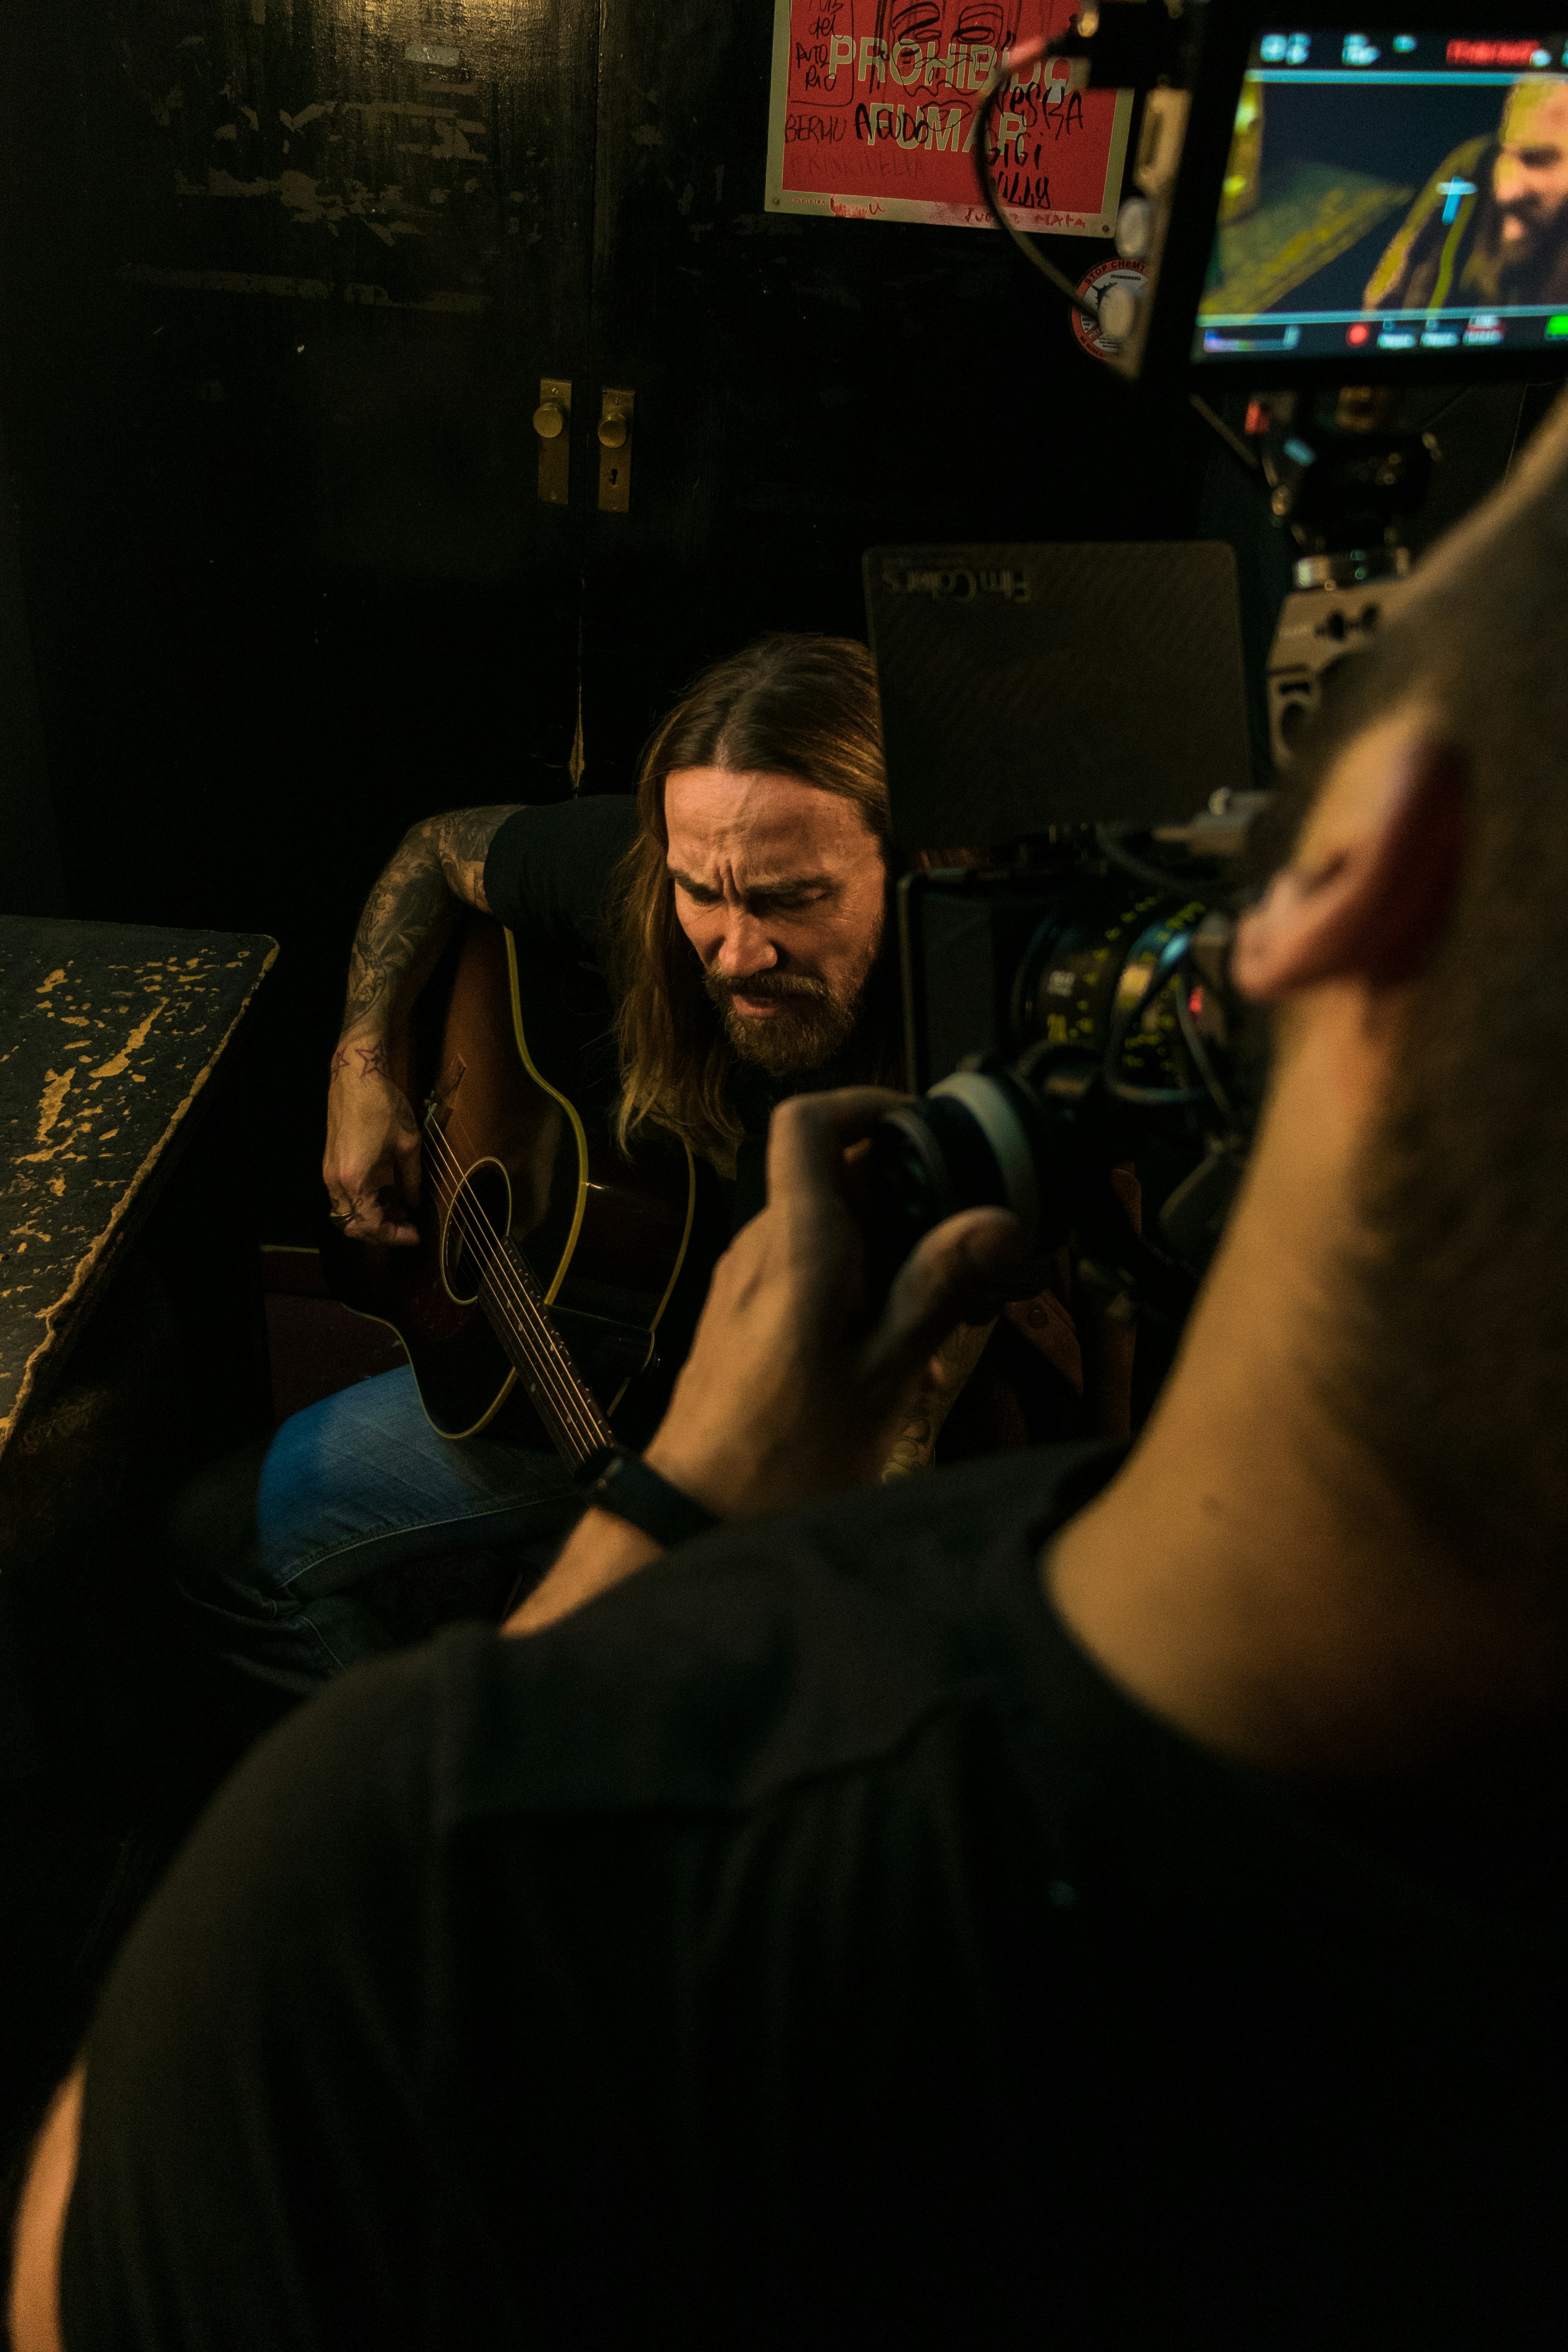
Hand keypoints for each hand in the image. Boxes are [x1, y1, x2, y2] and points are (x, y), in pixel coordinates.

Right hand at [323, 1037, 421, 1245]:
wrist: (356, 1077)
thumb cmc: (383, 1106)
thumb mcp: (408, 1146)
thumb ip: (411, 1181)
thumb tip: (413, 1204)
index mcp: (355, 1180)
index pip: (371, 1225)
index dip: (394, 1235)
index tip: (415, 1234)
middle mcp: (336, 1182)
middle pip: (353, 1226)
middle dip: (381, 1231)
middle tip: (407, 1227)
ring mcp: (330, 1174)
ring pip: (346, 1214)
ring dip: (371, 1217)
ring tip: (399, 1210)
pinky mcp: (331, 1164)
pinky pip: (344, 1197)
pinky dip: (364, 1203)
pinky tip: (386, 1194)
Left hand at [643, 1088, 1029, 1518]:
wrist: (695, 1517)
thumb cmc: (784, 1458)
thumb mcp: (883, 1374)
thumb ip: (937, 1289)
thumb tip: (997, 1222)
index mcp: (797, 1245)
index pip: (807, 1122)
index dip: (865, 1105)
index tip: (922, 1128)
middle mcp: (760, 1249)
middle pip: (831, 1177)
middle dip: (901, 1196)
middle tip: (960, 1244)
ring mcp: (744, 1282)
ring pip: (822, 1229)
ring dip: (883, 1249)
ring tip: (934, 1314)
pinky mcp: (741, 1317)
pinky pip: (803, 1272)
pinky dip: (853, 1287)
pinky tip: (889, 1352)